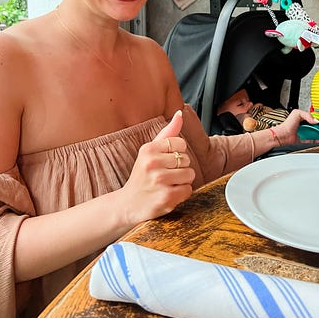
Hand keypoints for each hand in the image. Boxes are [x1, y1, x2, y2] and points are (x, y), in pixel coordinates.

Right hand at [120, 110, 194, 226]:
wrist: (128, 204)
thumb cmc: (142, 174)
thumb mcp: (150, 151)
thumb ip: (167, 132)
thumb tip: (180, 114)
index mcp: (149, 149)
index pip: (181, 144)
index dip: (178, 153)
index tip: (166, 161)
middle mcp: (153, 164)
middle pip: (187, 159)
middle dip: (180, 168)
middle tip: (165, 174)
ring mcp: (160, 181)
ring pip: (190, 174)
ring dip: (182, 181)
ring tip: (168, 184)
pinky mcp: (166, 197)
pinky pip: (188, 190)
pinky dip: (182, 193)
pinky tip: (168, 193)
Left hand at [273, 109, 318, 144]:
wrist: (282, 135)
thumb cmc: (287, 124)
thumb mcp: (297, 113)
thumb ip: (307, 115)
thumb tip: (316, 121)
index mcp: (302, 118)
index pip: (314, 117)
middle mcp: (303, 125)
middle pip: (315, 125)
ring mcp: (303, 133)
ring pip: (314, 133)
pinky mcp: (303, 141)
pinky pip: (311, 141)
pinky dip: (316, 141)